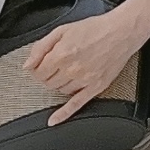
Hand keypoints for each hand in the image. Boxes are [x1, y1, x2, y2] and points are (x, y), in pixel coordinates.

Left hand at [22, 9, 146, 124]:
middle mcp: (71, 69)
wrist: (122, 32)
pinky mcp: (96, 86)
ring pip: (60, 91)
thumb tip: (27, 65)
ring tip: (68, 72)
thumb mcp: (62, 30)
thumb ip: (41, 47)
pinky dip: (64, 114)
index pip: (38, 72)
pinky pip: (76, 104)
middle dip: (48, 76)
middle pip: (48, 83)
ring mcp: (84, 80)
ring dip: (59, 84)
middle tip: (55, 67)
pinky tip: (54, 120)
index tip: (40, 66)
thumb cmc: (95, 28)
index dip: (37, 69)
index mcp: (61, 55)